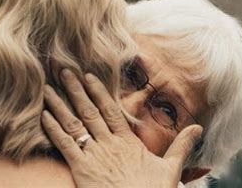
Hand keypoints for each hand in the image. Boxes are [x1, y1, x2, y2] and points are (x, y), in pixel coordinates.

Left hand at [41, 69, 202, 187]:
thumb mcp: (171, 169)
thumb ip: (182, 146)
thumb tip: (198, 127)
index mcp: (128, 142)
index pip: (111, 110)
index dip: (99, 92)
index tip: (88, 76)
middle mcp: (109, 144)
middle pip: (90, 111)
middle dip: (75, 90)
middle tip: (62, 70)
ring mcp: (94, 156)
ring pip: (74, 124)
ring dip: (60, 105)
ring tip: (47, 88)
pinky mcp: (81, 170)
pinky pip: (65, 145)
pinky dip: (53, 130)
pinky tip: (44, 116)